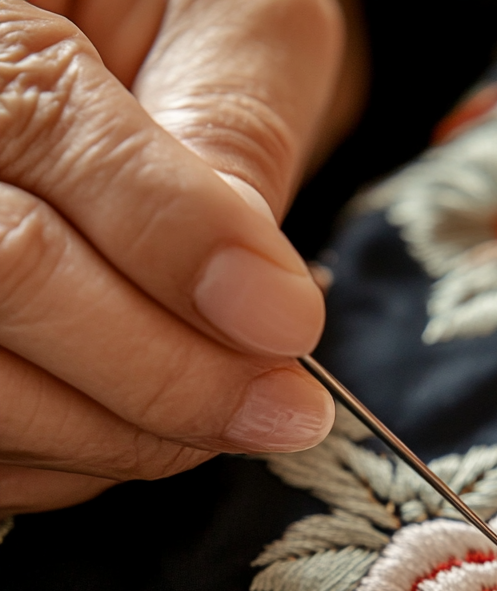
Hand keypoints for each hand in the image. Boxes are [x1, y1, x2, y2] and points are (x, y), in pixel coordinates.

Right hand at [0, 0, 363, 515]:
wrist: (117, 40)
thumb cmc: (183, 21)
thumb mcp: (227, 20)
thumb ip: (233, 128)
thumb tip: (253, 294)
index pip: (39, 130)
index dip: (179, 250)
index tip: (288, 327)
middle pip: (1, 278)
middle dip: (166, 375)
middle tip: (280, 413)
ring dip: (122, 433)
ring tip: (227, 420)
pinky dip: (69, 461)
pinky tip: (145, 431)